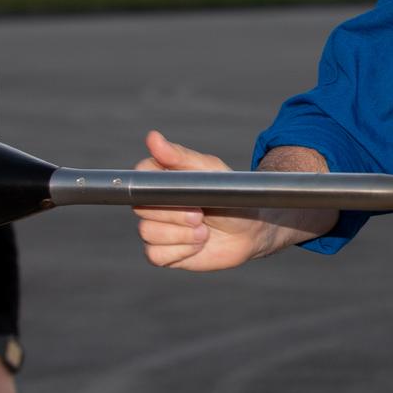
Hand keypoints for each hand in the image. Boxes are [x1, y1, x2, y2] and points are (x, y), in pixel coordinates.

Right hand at [133, 130, 271, 270]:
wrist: (252, 229)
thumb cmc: (232, 194)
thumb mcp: (211, 172)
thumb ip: (180, 157)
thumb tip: (152, 137)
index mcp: (163, 178)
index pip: (140, 176)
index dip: (157, 187)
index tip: (183, 192)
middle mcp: (155, 202)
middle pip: (142, 207)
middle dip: (176, 214)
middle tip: (201, 214)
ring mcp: (157, 228)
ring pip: (147, 232)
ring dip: (182, 234)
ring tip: (204, 231)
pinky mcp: (163, 252)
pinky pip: (155, 255)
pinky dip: (180, 252)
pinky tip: (197, 245)